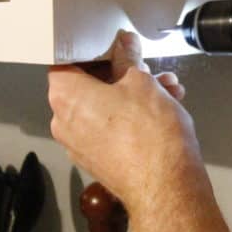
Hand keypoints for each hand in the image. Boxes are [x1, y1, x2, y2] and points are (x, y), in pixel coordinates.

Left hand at [48, 31, 203, 211]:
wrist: (166, 187)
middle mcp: (64, 123)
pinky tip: (162, 111)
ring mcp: (80, 145)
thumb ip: (128, 58)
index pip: (67, 62)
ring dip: (134, 95)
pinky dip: (130, 118)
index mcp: (65, 96)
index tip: (115, 47)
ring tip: (167, 90)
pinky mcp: (98, 162)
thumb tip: (124, 43)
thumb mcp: (142, 81)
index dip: (93, 52)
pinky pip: (110, 130)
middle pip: (89, 86)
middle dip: (123, 75)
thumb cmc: (150, 134)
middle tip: (148, 69)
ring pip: (105, 108)